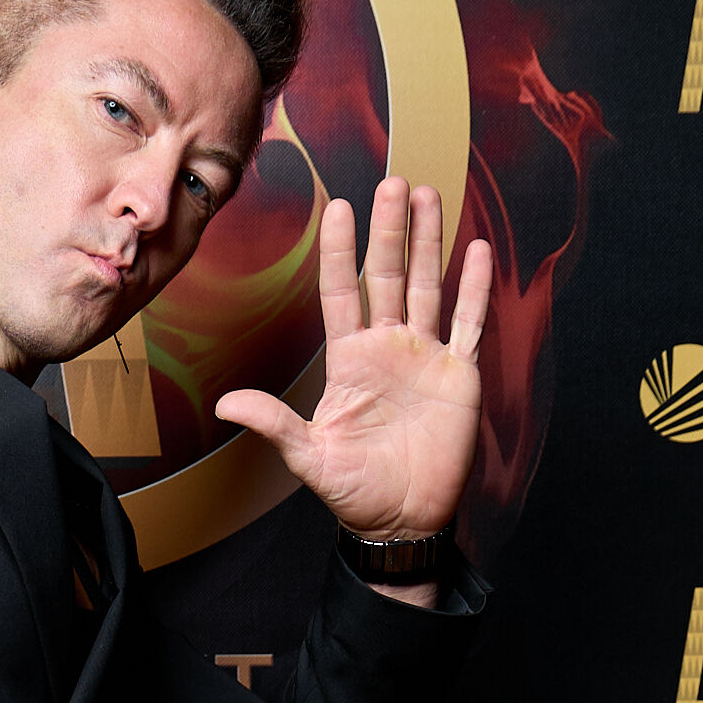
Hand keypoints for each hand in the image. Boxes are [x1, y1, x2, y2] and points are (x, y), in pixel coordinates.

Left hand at [213, 174, 490, 553]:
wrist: (402, 520)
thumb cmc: (355, 491)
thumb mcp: (309, 458)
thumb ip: (275, 424)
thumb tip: (225, 405)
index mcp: (350, 360)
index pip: (342, 292)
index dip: (341, 251)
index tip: (339, 208)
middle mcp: (387, 347)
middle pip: (388, 276)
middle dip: (390, 230)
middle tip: (392, 182)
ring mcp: (425, 356)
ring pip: (428, 286)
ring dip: (428, 242)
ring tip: (428, 195)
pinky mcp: (459, 374)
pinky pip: (468, 323)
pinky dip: (474, 288)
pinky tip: (477, 250)